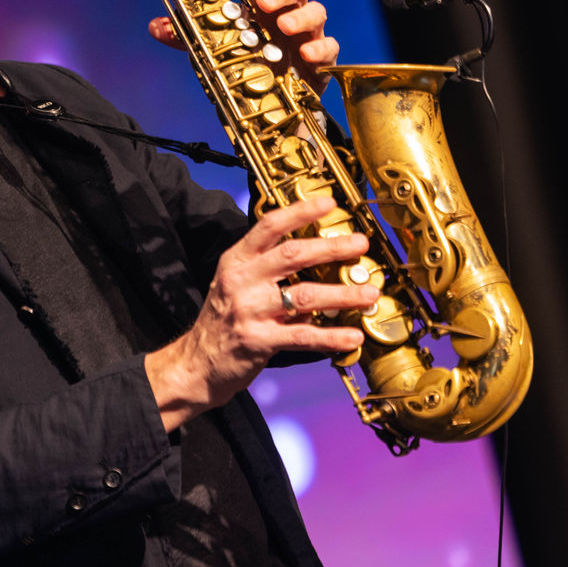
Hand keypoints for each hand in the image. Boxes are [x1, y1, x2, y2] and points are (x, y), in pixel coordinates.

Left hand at [145, 0, 339, 90]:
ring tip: (282, 26)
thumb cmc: (245, 65)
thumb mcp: (213, 50)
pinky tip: (306, 55)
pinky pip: (329, 47)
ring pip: (316, 11)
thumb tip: (156, 26)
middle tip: (263, 2)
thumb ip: (185, 36)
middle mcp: (287, 15)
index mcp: (262, 6)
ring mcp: (306, 36)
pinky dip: (320, 47)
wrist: (268, 106)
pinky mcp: (320, 61)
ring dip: (300, 16)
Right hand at [145, 194, 374, 431]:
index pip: (269, 226)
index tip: (329, 204)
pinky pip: (303, 336)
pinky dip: (332, 336)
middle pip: (293, 255)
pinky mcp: (259, 340)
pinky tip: (353, 336)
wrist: (197, 362)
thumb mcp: (234, 282)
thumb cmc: (222, 319)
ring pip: (305, 295)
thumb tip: (314, 252)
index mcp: (236, 261)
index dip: (301, 212)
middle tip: (360, 244)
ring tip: (370, 294)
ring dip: (343, 294)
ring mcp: (249, 310)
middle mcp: (241, 280)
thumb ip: (266, 267)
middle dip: (332, 247)